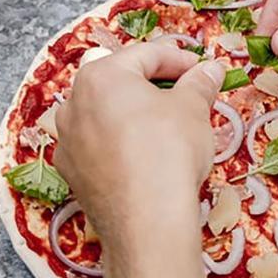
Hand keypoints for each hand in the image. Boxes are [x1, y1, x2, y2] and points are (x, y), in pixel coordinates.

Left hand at [54, 41, 225, 239]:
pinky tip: (143, 155)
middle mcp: (74, 102)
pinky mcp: (70, 172)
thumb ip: (199, 82)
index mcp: (101, 75)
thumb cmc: (169, 153)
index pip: (147, 54)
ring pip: (104, 113)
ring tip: (165, 126)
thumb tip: (210, 69)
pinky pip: (97, 144)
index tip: (203, 70)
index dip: (181, 59)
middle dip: (153, 84)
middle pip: (119, 80)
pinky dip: (118, 142)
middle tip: (185, 95)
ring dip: (133, 112)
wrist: (146, 223)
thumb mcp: (193, 109)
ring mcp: (67, 139)